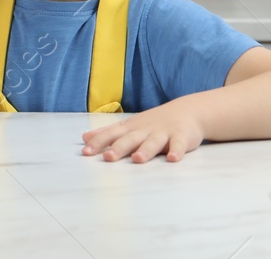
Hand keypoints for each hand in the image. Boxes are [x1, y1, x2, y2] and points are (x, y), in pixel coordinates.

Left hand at [81, 105, 204, 162]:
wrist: (186, 111)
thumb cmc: (152, 123)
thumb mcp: (129, 126)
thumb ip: (108, 133)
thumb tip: (84, 137)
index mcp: (130, 128)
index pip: (111, 135)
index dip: (98, 143)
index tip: (85, 152)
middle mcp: (144, 130)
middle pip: (129, 139)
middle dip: (118, 148)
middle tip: (108, 157)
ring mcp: (163, 133)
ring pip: (152, 142)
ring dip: (145, 150)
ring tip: (137, 159)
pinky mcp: (181, 137)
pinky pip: (178, 145)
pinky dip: (176, 151)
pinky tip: (173, 159)